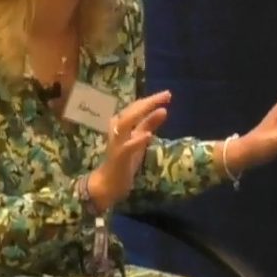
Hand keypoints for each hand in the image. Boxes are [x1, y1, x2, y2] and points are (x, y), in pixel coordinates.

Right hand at [88, 90, 170, 210]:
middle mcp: (117, 130)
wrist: (109, 182)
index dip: (151, 100)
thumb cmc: (125, 158)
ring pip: (125, 124)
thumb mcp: (140, 138)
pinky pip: (126, 147)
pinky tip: (148, 135)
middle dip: (149, 102)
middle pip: (131, 111)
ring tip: (160, 108)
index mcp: (121, 124)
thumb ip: (149, 124)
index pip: (136, 107)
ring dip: (142, 115)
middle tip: (166, 95)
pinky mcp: (118, 157)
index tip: (167, 94)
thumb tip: (163, 110)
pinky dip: (137, 140)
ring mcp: (116, 143)